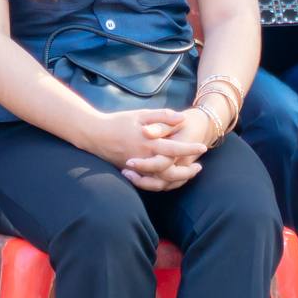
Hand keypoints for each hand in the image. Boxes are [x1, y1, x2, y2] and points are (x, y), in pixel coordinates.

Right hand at [92, 109, 206, 184]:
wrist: (95, 135)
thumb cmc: (119, 122)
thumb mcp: (141, 114)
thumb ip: (162, 116)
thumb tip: (182, 118)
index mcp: (148, 143)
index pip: (174, 148)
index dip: (189, 148)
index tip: (203, 147)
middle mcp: (144, 159)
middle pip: (169, 172)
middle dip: (186, 171)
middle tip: (198, 167)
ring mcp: (137, 168)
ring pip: (160, 182)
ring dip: (176, 180)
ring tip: (188, 174)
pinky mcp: (132, 173)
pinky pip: (150, 183)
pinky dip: (163, 183)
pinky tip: (171, 178)